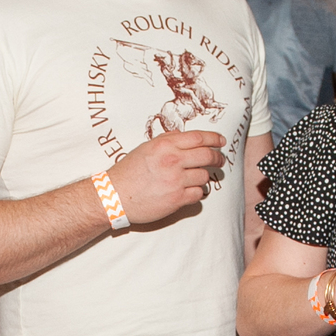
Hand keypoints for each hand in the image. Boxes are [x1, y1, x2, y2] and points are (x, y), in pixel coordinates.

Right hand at [105, 129, 227, 224]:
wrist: (114, 196)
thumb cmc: (128, 172)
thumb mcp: (146, 148)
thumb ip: (166, 140)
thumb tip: (184, 136)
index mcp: (165, 145)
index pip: (199, 138)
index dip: (214, 139)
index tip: (221, 141)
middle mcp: (172, 161)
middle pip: (207, 156)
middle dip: (218, 158)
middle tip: (220, 160)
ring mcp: (175, 181)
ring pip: (205, 176)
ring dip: (204, 177)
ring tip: (197, 178)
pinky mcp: (176, 199)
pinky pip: (198, 194)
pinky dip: (197, 192)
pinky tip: (190, 191)